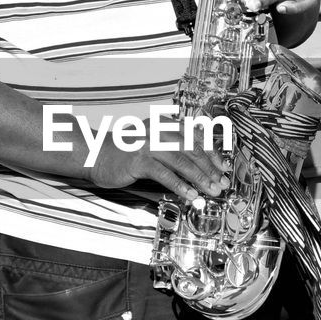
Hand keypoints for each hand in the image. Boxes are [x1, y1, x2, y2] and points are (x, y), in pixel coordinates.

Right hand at [85, 115, 229, 203]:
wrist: (97, 155)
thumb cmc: (127, 153)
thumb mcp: (153, 144)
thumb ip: (174, 149)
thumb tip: (199, 166)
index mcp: (165, 124)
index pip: (196, 138)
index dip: (213, 154)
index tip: (224, 168)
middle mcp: (159, 130)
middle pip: (192, 150)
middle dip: (210, 169)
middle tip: (222, 183)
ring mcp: (149, 144)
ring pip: (182, 161)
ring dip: (200, 178)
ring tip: (211, 191)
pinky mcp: (139, 160)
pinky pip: (165, 174)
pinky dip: (180, 185)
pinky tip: (190, 195)